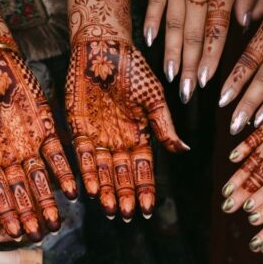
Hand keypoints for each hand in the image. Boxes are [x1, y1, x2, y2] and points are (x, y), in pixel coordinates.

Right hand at [0, 48, 77, 238]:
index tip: (12, 232)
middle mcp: (9, 155)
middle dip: (29, 214)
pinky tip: (73, 191)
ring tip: (55, 223)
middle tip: (39, 235)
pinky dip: (64, 172)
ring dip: (48, 201)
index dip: (5, 212)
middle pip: (21, 191)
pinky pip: (58, 155)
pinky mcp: (46, 128)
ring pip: (41, 179)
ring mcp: (29, 144)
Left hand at [64, 38, 186, 217]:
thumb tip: (184, 150)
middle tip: (127, 216)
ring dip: (106, 191)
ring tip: (110, 211)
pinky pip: (83, 156)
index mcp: (140, 134)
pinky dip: (87, 172)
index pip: (144, 168)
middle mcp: (119, 140)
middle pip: (122, 175)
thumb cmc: (132, 68)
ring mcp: (98, 136)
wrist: (103, 47)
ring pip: (103, 171)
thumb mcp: (154, 98)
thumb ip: (165, 126)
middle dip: (125, 196)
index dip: (146, 188)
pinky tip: (89, 190)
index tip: (149, 209)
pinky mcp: (78, 129)